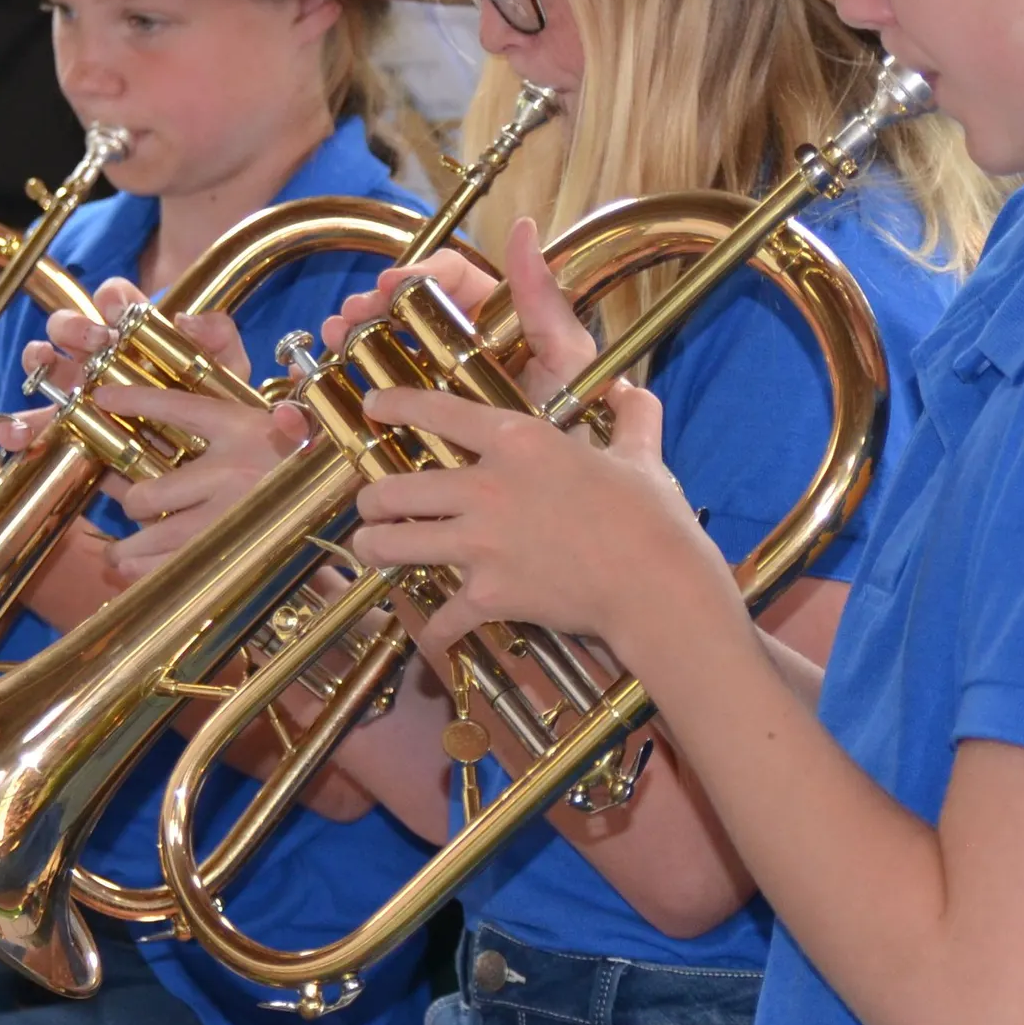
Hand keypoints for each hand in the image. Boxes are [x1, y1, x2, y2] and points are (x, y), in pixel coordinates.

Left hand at [104, 356, 310, 574]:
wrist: (362, 507)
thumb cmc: (320, 466)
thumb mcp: (291, 425)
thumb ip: (249, 411)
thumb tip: (218, 370)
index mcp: (243, 428)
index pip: (177, 407)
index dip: (136, 400)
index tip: (101, 398)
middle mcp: (230, 472)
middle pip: (147, 493)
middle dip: (133, 503)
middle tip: (133, 508)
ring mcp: (230, 518)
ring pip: (151, 535)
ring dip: (130, 549)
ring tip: (123, 554)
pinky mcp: (234, 556)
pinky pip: (170, 570)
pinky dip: (146, 575)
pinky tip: (138, 575)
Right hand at [325, 218, 590, 409]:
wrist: (557, 502)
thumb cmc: (573, 428)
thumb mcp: (566, 362)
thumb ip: (544, 300)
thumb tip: (522, 226)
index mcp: (494, 322)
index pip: (452, 278)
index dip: (418, 272)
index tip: (390, 285)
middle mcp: (459, 348)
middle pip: (405, 309)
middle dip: (371, 303)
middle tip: (351, 314)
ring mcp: (432, 388)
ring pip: (380, 348)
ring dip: (349, 335)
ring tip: (333, 336)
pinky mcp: (409, 427)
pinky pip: (369, 399)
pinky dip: (338, 387)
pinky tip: (322, 381)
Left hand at [349, 378, 730, 660]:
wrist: (654, 582)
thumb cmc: (650, 515)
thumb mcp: (640, 455)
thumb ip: (632, 417)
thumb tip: (632, 389)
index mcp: (517, 441)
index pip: (439, 412)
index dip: (397, 405)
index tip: (373, 405)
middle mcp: (485, 487)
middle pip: (395, 489)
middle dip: (372, 499)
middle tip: (370, 505)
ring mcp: (480, 543)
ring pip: (394, 544)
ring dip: (375, 548)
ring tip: (369, 550)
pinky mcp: (488, 593)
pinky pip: (442, 615)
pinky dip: (436, 630)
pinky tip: (433, 635)